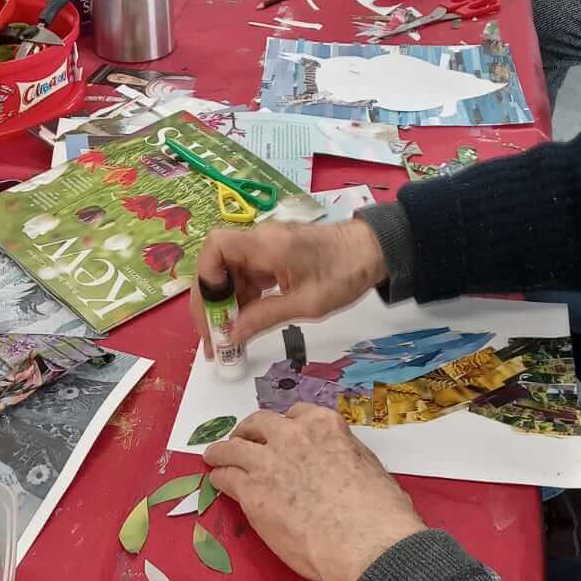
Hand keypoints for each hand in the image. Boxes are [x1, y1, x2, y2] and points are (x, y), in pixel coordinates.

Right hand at [191, 218, 386, 347]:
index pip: (215, 248)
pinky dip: (245, 299)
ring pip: (232, 274)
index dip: (206, 279)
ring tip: (229, 339)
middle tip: (213, 339)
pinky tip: (246, 323)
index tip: (214, 310)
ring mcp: (267, 248)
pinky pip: (250, 276)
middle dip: (212, 303)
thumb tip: (232, 335)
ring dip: (228, 305)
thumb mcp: (306, 303)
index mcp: (265, 244)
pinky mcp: (275, 256)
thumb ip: (265, 317)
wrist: (375, 250)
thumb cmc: (345, 272)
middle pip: (218, 265)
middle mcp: (260, 241)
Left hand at [204, 404, 424, 580]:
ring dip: (222, 450)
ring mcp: (267, 461)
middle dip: (249, 431)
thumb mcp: (369, 467)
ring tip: (214, 456)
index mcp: (325, 426)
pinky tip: (216, 481)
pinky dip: (219, 477)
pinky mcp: (250, 491)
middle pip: (259, 423)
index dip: (285, 426)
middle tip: (244, 440)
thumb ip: (346, 456)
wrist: (364, 540)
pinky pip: (226, 477)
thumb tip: (341, 465)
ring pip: (233, 447)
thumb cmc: (379, 511)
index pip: (296, 413)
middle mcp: (292, 435)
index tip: (280, 435)